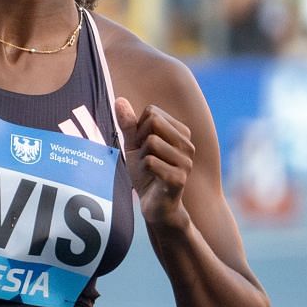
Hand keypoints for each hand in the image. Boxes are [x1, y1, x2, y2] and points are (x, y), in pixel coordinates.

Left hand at [115, 97, 193, 231]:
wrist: (156, 207)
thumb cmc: (147, 174)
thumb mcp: (134, 146)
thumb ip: (128, 124)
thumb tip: (119, 99)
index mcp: (181, 133)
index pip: (152, 112)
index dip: (139, 130)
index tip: (143, 148)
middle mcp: (187, 144)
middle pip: (153, 123)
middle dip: (140, 141)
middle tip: (144, 158)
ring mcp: (185, 161)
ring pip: (151, 142)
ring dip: (141, 157)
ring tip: (148, 170)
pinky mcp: (178, 178)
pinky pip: (150, 162)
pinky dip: (142, 169)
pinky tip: (150, 179)